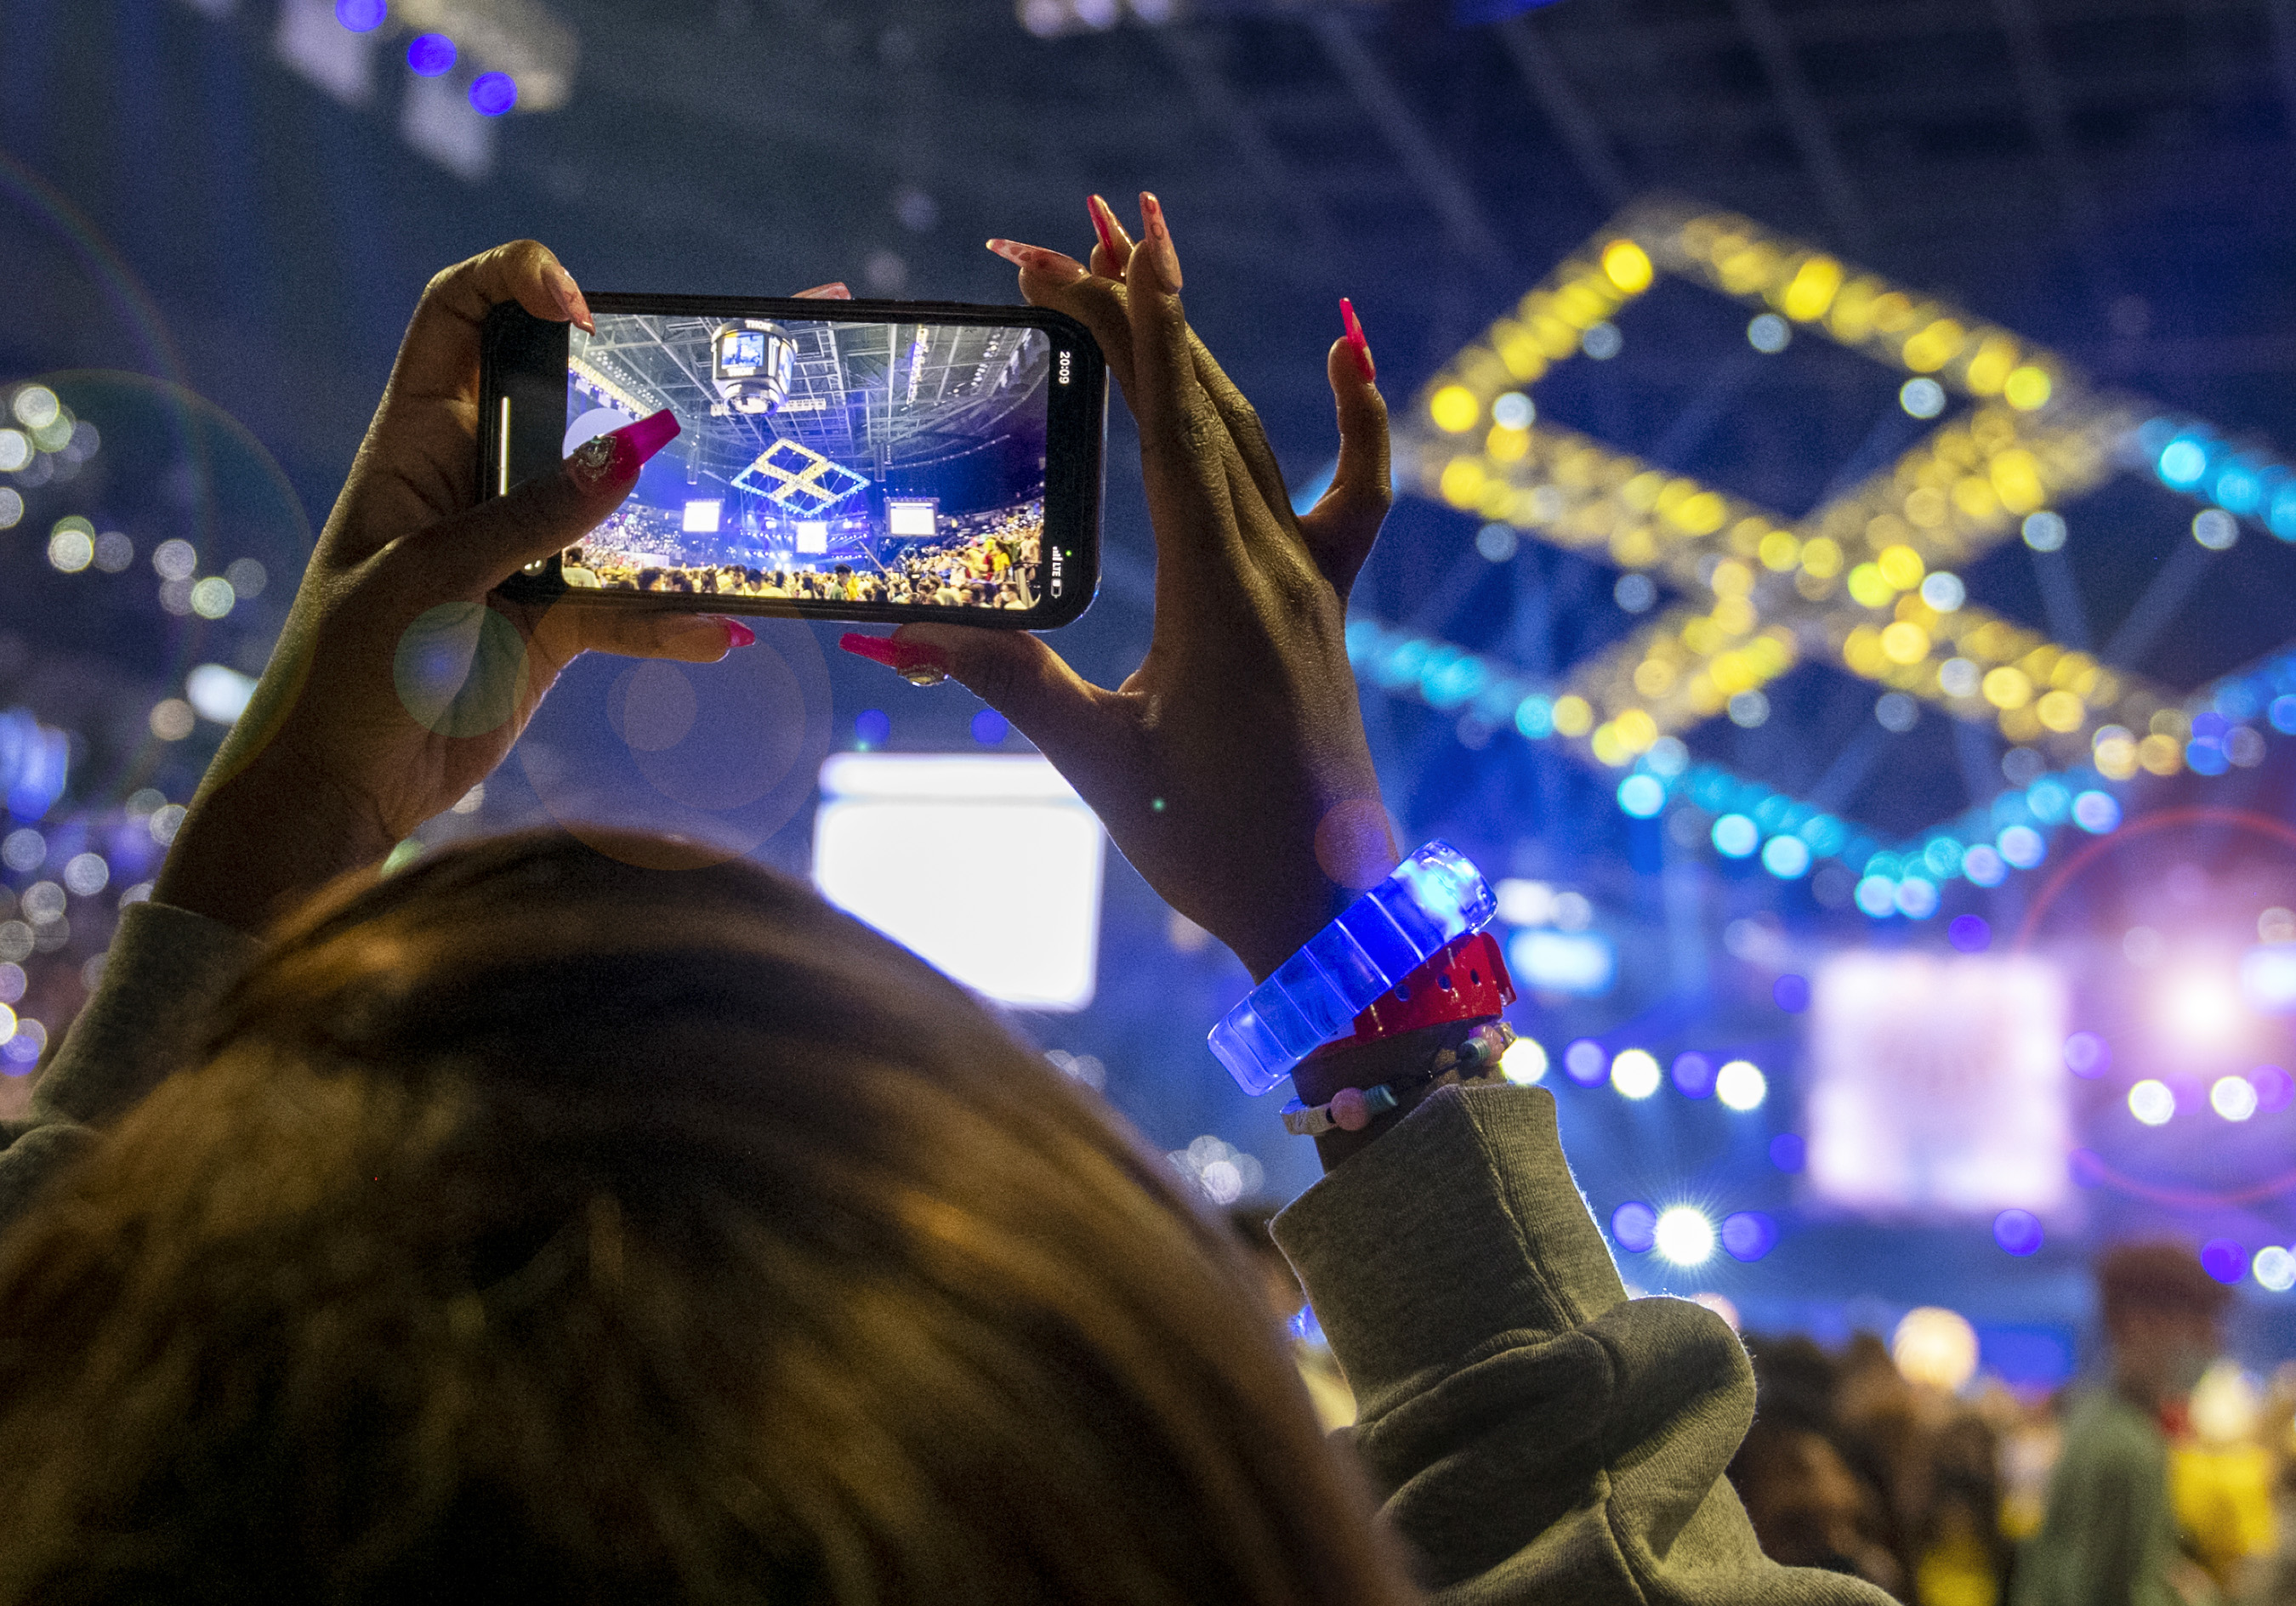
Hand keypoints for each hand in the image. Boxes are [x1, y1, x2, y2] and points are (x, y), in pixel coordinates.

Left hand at [156, 242, 768, 933]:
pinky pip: (629, 606)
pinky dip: (671, 620)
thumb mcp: (429, 580)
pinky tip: (717, 634)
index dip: (517, 282)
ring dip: (682, 512)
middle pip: (569, 400)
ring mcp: (521, 552)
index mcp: (415, 442)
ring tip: (752, 503)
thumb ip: (529, 518)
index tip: (582, 309)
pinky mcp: (554, 623)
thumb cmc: (346, 673)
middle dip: (647, 379)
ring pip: (617, 508)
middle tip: (737, 363)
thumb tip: (633, 454)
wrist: (339, 792)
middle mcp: (474, 481)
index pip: (458, 315)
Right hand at [842, 195, 1394, 980]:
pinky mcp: (1329, 600)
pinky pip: (1354, 488)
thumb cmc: (1213, 846)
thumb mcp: (1099, 760)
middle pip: (1202, 408)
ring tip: (1141, 261)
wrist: (1327, 909)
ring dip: (1196, 346)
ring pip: (1256, 432)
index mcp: (1218, 594)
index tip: (1090, 250)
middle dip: (1133, 316)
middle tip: (1059, 239)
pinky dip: (1353, 413)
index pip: (1171, 429)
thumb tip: (885, 639)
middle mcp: (1276, 566)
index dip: (1129, 332)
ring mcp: (1313, 578)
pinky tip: (1345, 346)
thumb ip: (1002, 682)